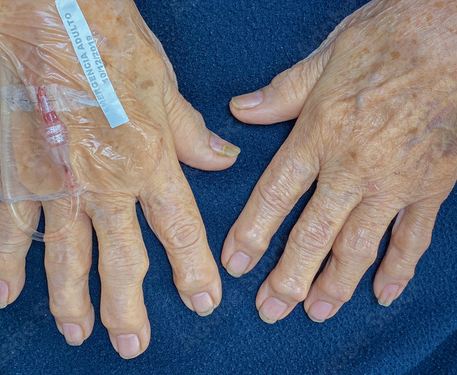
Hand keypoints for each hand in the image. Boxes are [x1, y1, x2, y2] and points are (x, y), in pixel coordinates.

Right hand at [0, 0, 238, 356]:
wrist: (48, 24)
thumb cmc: (110, 49)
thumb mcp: (167, 88)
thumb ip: (194, 134)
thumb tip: (224, 158)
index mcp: (150, 161)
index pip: (180, 232)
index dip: (195, 272)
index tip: (203, 301)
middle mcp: (107, 184)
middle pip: (122, 260)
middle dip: (129, 307)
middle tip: (134, 343)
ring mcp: (60, 186)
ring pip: (67, 258)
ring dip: (73, 301)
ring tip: (79, 332)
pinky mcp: (21, 177)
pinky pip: (11, 229)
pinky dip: (6, 263)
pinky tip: (7, 292)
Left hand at [222, 0, 456, 323]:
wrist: (456, 33)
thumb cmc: (389, 39)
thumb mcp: (325, 58)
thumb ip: (280, 94)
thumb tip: (240, 110)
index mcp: (319, 134)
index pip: (275, 195)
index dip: (252, 233)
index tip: (235, 264)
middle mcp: (352, 167)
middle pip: (312, 234)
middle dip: (288, 277)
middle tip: (270, 309)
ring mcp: (394, 182)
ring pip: (358, 246)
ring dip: (334, 284)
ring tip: (315, 312)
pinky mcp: (432, 186)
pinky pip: (414, 238)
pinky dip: (399, 269)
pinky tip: (383, 293)